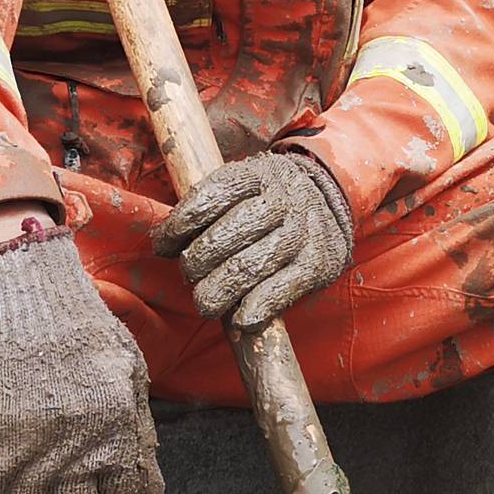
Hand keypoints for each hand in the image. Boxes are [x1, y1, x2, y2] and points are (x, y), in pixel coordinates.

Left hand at [156, 149, 354, 327]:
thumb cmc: (268, 202)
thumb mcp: (242, 187)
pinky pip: (281, 291)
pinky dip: (256, 308)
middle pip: (225, 237)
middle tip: (190, 274)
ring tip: (206, 301)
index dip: (178, 226)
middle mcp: (283, 200)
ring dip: (218, 291)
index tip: (163, 245)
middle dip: (197, 263)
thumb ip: (206, 208)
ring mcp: (303, 232)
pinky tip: (240, 318)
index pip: (207, 199)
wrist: (330, 201)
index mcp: (257, 174)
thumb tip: (162, 243)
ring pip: (248, 267)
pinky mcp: (318, 264)